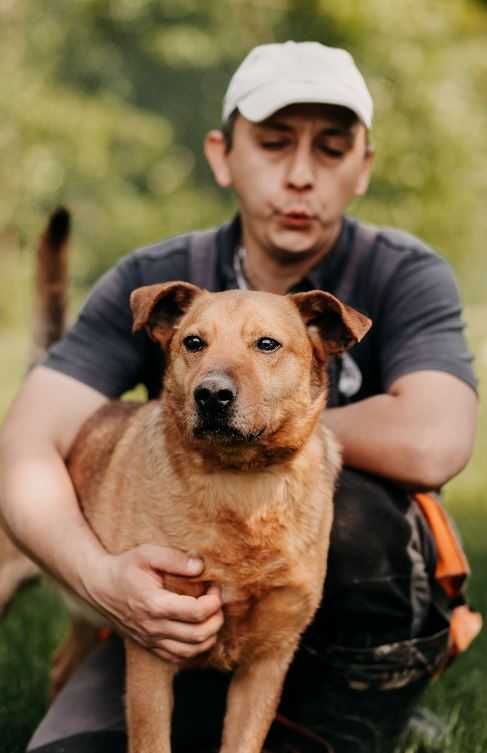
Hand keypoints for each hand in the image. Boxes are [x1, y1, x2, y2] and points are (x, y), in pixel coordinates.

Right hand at [84, 544, 223, 662]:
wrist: (100, 587)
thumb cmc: (125, 568)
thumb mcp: (148, 554)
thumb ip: (175, 559)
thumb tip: (200, 567)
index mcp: (155, 605)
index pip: (197, 612)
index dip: (214, 600)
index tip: (213, 586)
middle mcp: (154, 628)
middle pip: (199, 635)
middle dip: (216, 618)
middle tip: (215, 600)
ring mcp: (151, 640)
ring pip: (192, 651)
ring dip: (209, 635)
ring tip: (210, 615)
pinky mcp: (149, 646)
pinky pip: (178, 657)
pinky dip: (195, 648)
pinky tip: (198, 630)